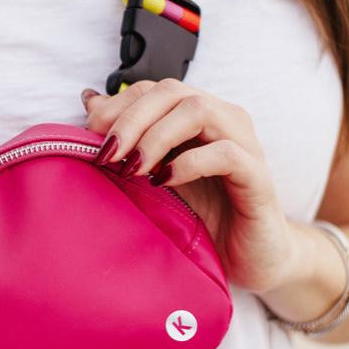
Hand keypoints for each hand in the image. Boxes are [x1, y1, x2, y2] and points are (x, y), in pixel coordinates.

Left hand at [81, 78, 296, 293]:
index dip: (117, 107)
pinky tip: (166, 182)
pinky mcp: (258, 177)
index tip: (90, 137)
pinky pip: (226, 153)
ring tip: (133, 168)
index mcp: (198, 116)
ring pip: (199, 110)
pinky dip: (189, 163)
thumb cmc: (204, 215)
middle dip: (130, 119)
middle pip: (172, 91)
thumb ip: (129, 141)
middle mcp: (224, 120)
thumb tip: (89, 102)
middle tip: (106, 154)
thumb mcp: (156, 175)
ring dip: (156, 137)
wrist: (250, 258)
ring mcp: (245, 144)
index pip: (153, 89)